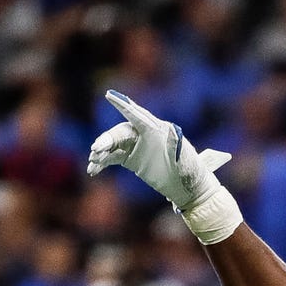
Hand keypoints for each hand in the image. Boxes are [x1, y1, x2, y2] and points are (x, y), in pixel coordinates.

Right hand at [87, 90, 232, 216]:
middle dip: (107, 139)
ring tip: (93, 161)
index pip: (138, 115)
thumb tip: (176, 131)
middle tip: (97, 149)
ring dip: (101, 151)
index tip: (110, 96)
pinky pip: (112, 157)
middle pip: (121, 132)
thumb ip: (179, 146)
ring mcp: (137, 146)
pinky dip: (102, 162)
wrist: (191, 190)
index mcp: (159, 130)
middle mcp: (145, 135)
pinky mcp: (131, 159)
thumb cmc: (192, 172)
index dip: (124, 106)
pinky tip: (93, 170)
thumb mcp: (188, 160)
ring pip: (113, 144)